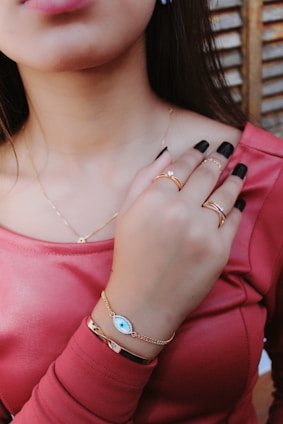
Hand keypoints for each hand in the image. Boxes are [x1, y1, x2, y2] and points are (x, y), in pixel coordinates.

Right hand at [92, 141, 246, 357]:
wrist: (143, 301)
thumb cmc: (130, 256)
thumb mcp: (126, 213)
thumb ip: (144, 178)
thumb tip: (168, 153)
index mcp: (154, 199)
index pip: (182, 165)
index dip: (195, 152)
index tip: (204, 145)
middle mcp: (180, 210)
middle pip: (206, 173)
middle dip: (218, 157)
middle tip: (225, 148)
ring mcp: (203, 230)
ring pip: (225, 192)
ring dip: (234, 177)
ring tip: (239, 169)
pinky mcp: (219, 250)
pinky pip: (234, 218)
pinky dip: (237, 206)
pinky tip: (238, 199)